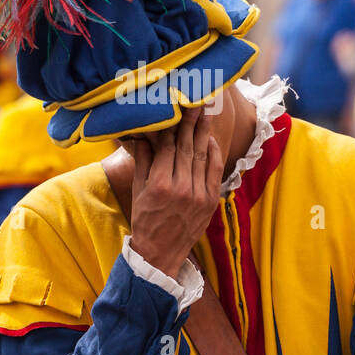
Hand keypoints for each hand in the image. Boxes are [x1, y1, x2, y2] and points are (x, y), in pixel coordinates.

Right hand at [127, 107, 224, 276]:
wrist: (160, 254)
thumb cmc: (145, 220)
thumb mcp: (139, 190)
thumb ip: (144, 161)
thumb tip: (143, 135)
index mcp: (159, 184)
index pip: (168, 147)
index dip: (172, 126)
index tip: (175, 107)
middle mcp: (181, 188)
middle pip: (187, 147)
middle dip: (191, 122)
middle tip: (195, 100)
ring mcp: (198, 195)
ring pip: (202, 156)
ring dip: (204, 132)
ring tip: (205, 112)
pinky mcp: (210, 201)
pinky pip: (215, 171)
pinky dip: (214, 153)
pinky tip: (210, 139)